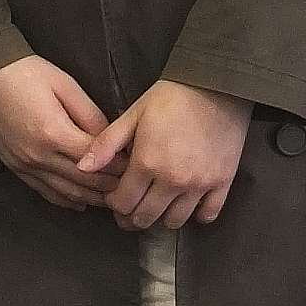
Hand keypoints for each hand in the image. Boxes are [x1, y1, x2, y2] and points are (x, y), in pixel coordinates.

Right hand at [0, 56, 117, 208]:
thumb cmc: (25, 74)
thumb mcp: (65, 85)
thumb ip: (90, 115)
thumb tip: (109, 139)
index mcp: (54, 133)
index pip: (96, 160)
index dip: (119, 166)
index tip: (135, 166)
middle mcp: (38, 156)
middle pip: (83, 182)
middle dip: (110, 186)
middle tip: (131, 186)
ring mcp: (25, 165)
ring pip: (66, 193)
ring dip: (91, 198)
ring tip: (113, 198)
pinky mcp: (16, 168)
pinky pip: (45, 192)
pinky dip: (67, 199)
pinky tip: (82, 202)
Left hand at [94, 78, 252, 230]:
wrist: (217, 84)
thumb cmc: (173, 96)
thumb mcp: (134, 114)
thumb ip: (107, 143)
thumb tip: (83, 167)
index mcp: (148, 163)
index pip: (123, 203)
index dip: (114, 203)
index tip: (116, 195)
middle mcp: (173, 180)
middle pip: (145, 217)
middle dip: (132, 216)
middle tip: (132, 206)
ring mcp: (200, 183)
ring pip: (174, 221)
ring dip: (162, 217)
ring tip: (158, 204)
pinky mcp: (222, 181)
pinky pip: (208, 214)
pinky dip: (197, 214)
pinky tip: (189, 203)